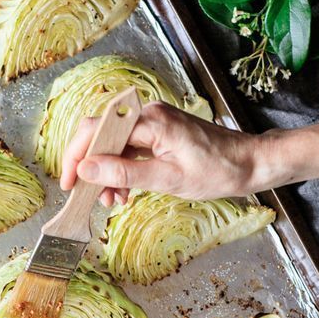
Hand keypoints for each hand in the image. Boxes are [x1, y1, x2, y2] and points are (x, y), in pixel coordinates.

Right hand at [61, 102, 318, 205]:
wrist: (249, 164)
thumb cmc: (216, 171)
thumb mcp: (167, 179)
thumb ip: (124, 173)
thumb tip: (87, 168)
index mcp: (149, 121)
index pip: (96, 131)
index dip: (76, 157)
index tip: (69, 183)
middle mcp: (148, 116)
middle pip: (101, 136)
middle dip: (91, 168)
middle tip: (90, 196)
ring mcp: (154, 124)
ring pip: (114, 146)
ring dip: (108, 173)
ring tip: (113, 201)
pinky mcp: (159, 134)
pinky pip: (130, 149)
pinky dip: (123, 171)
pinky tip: (125, 192)